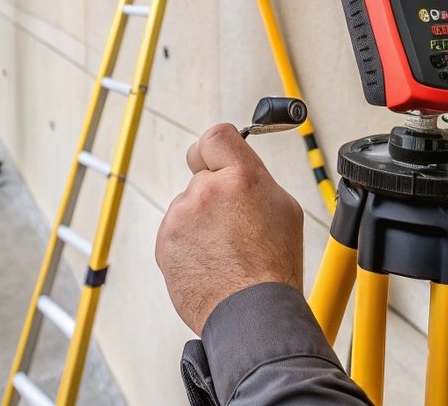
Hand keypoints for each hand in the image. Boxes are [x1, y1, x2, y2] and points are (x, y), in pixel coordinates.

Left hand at [156, 124, 303, 333]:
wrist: (251, 313)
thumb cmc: (272, 266)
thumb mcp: (283, 208)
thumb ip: (252, 179)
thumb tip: (234, 168)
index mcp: (241, 177)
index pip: (216, 136)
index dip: (216, 148)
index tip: (216, 158)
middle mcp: (206, 191)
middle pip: (202, 176)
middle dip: (215, 194)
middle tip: (235, 224)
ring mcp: (181, 217)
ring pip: (188, 207)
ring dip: (201, 221)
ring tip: (225, 251)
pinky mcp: (164, 242)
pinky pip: (176, 232)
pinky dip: (188, 244)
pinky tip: (211, 262)